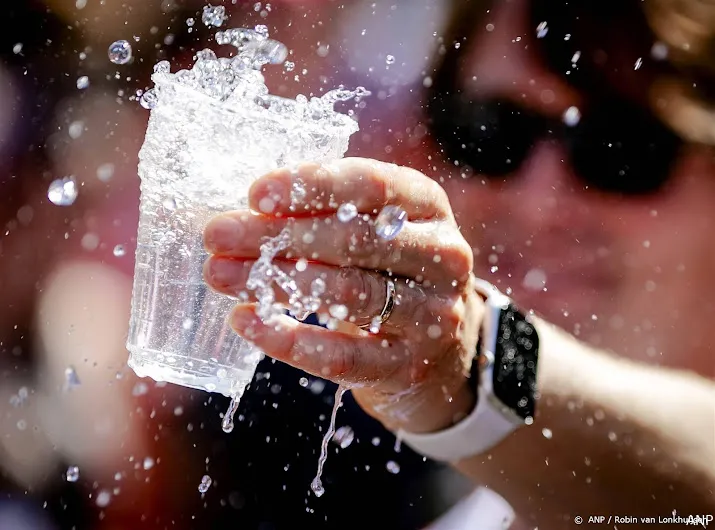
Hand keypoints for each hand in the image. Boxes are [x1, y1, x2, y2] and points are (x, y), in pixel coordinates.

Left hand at [203, 158, 482, 433]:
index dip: (313, 186)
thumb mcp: (376, 227)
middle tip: (218, 235)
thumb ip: (328, 211)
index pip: (373, 186)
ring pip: (350, 293)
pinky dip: (290, 340)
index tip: (257, 194)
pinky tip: (248, 322)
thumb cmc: (387, 268)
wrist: (439, 342)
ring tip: (220, 274)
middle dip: (279, 236)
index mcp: (428, 206)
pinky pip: (345, 356)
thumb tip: (247, 210)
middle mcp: (442, 256)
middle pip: (356, 240)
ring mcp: (432, 314)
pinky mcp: (408, 364)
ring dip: (276, 282)